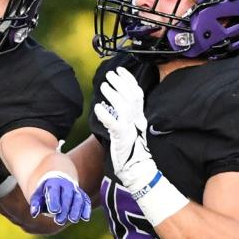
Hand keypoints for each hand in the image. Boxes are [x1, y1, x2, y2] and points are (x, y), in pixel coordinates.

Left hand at [28, 173, 91, 225]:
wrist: (57, 180)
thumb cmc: (45, 192)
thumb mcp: (37, 196)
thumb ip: (35, 204)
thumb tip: (34, 214)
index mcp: (53, 183)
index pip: (55, 192)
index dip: (55, 201)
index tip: (54, 211)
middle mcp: (66, 184)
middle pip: (67, 196)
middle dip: (64, 208)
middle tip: (59, 221)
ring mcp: (75, 189)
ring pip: (78, 198)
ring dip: (76, 210)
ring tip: (73, 220)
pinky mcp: (82, 195)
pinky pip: (85, 201)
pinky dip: (86, 209)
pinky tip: (85, 218)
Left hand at [93, 65, 157, 196]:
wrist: (137, 168)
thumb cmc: (131, 149)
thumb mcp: (130, 127)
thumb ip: (125, 114)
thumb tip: (116, 101)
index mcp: (139, 116)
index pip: (137, 93)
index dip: (129, 80)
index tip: (120, 70)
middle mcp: (137, 120)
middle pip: (131, 96)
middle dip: (120, 83)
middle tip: (110, 75)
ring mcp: (130, 128)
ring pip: (123, 107)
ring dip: (113, 94)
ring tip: (104, 86)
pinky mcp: (122, 138)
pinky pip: (114, 124)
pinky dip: (106, 115)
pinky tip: (98, 108)